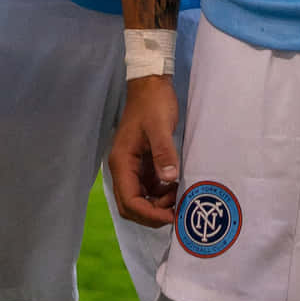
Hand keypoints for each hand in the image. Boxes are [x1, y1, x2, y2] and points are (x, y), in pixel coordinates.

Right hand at [107, 76, 180, 225]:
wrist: (150, 84)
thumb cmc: (153, 103)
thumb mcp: (160, 126)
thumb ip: (163, 153)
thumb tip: (169, 179)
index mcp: (122, 162)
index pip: (129, 201)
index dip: (149, 214)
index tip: (171, 216)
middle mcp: (123, 168)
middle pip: (131, 206)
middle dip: (152, 214)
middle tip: (176, 209)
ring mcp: (131, 167)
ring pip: (139, 199)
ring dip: (157, 205)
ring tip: (178, 194)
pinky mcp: (141, 163)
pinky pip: (148, 188)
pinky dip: (160, 194)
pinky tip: (175, 185)